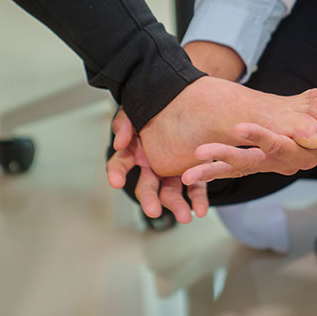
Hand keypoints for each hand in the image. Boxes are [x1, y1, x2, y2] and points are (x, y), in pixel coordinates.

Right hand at [106, 108, 207, 222]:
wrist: (192, 99)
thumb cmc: (159, 104)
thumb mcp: (138, 108)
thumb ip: (125, 122)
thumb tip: (119, 142)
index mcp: (135, 150)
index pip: (120, 165)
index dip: (116, 173)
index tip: (116, 182)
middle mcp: (152, 165)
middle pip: (147, 186)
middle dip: (149, 199)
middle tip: (153, 210)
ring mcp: (172, 170)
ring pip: (171, 192)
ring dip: (177, 205)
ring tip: (185, 216)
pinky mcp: (193, 171)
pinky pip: (195, 188)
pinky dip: (197, 199)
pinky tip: (200, 210)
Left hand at [181, 89, 316, 183]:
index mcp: (306, 151)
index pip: (281, 145)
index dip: (261, 137)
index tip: (240, 128)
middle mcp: (287, 161)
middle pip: (253, 162)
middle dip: (225, 159)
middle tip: (198, 157)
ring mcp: (273, 161)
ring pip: (240, 167)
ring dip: (214, 168)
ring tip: (187, 172)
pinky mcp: (263, 156)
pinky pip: (237, 164)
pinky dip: (217, 167)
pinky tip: (193, 170)